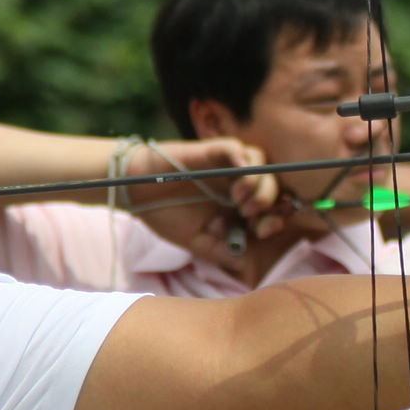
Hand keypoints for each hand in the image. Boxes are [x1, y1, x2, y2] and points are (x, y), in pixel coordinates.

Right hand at [117, 138, 280, 263]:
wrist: (135, 194)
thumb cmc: (166, 215)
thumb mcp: (196, 242)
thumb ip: (221, 251)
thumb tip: (245, 261)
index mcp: (237, 205)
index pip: (271, 208)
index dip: (274, 219)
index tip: (261, 231)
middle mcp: (237, 183)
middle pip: (273, 184)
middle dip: (269, 201)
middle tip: (249, 214)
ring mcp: (226, 166)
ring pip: (261, 163)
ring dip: (259, 182)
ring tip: (240, 198)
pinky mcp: (212, 151)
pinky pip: (237, 147)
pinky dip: (242, 157)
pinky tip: (238, 171)